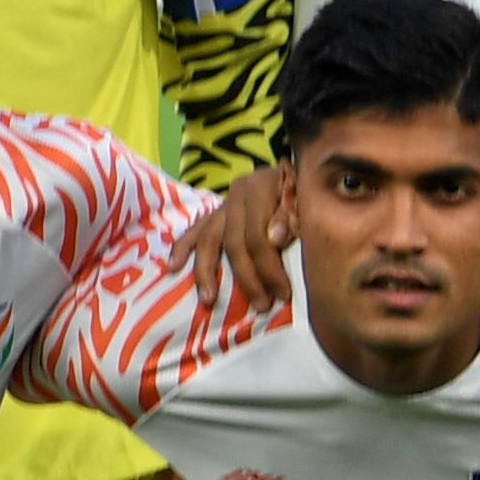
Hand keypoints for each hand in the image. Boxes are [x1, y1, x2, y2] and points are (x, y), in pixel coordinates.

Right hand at [184, 168, 294, 316]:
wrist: (297, 173)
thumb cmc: (305, 190)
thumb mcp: (306, 197)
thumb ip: (292, 215)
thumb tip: (276, 238)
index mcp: (260, 187)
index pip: (258, 236)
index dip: (269, 268)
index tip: (283, 294)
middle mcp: (237, 194)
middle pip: (234, 243)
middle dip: (247, 278)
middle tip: (261, 305)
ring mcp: (223, 203)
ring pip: (209, 240)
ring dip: (207, 272)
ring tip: (209, 300)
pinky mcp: (215, 212)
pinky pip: (195, 231)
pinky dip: (182, 248)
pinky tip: (173, 267)